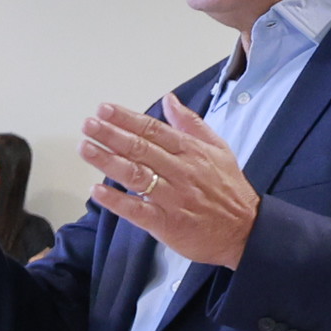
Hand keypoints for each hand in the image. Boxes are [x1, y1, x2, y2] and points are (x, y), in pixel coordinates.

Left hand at [85, 98, 260, 268]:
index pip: (154, 130)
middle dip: (111, 135)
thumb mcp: (218, 148)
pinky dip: (117, 201)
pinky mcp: (166, 223)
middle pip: (141, 149)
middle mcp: (181, 171)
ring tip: (85, 148)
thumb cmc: (228, 189)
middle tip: (88, 124)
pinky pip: (137, 210)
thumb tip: (169, 100)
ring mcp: (172, 198)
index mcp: (192, 151)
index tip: (104, 109)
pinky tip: (97, 191)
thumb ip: (191, 123)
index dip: (127, 119)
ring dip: (107, 161)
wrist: (245, 230)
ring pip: (136, 175)